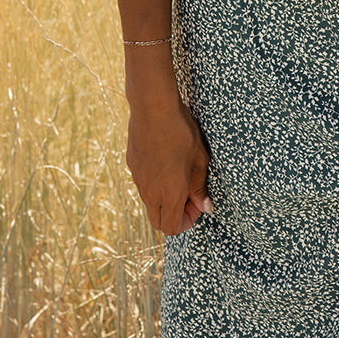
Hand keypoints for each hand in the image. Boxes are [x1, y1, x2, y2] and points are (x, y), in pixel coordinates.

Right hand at [126, 94, 212, 234]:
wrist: (153, 109)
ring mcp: (138, 180)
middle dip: (174, 215)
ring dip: (164, 198)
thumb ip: (200, 187)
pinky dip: (154, 182)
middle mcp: (151, 193)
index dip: (188, 220)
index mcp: (170, 195)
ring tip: (177, 173)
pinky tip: (164, 158)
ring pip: (149, 203)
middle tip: (188, 192)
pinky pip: (142, 184)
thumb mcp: (200, 159)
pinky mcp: (132, 166)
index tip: (197, 200)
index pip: (172, 228)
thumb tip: (206, 208)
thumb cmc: (182, 133)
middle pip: (158, 222)